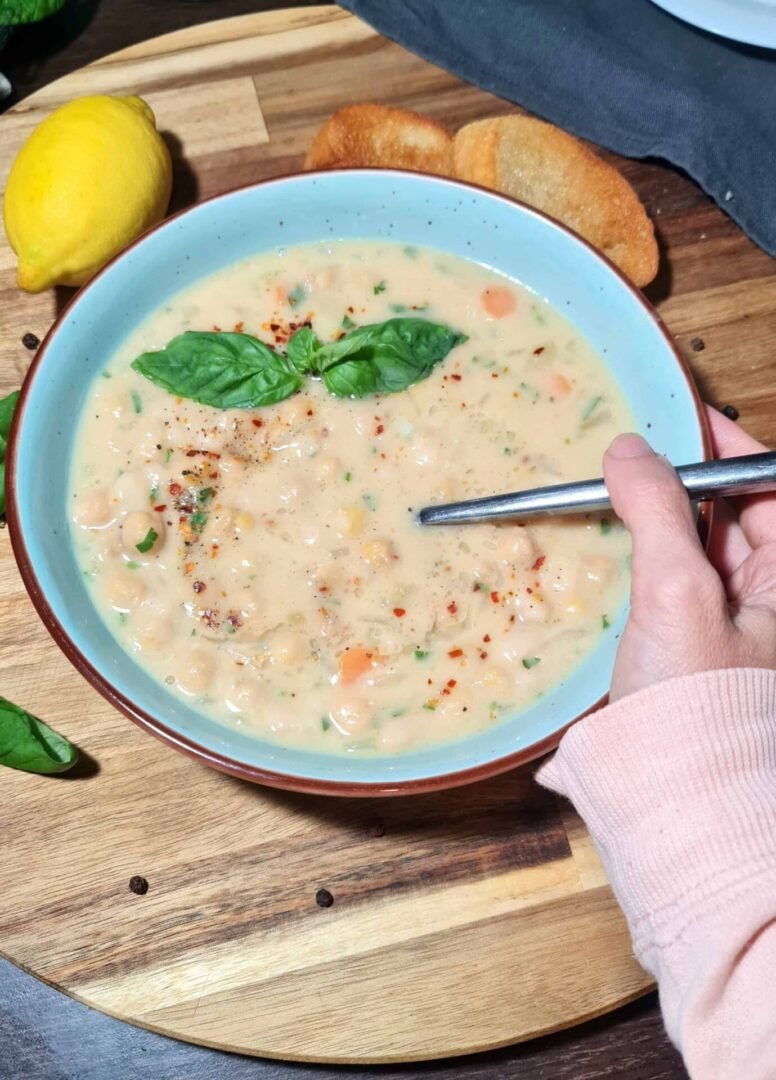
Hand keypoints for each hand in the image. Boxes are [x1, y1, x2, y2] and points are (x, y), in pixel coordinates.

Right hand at [604, 407, 775, 701]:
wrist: (680, 813)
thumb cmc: (696, 707)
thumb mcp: (676, 595)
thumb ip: (656, 511)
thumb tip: (629, 447)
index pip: (769, 488)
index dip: (727, 449)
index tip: (678, 417)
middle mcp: (767, 603)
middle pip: (731, 518)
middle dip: (683, 484)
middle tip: (626, 457)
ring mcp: (729, 631)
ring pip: (695, 554)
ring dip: (655, 525)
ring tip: (604, 497)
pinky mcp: (690, 658)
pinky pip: (669, 592)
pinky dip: (640, 567)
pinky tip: (602, 558)